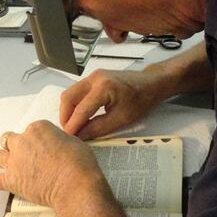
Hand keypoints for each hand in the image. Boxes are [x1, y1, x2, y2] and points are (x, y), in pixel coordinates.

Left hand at [0, 120, 122, 215]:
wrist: (75, 186)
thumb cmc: (79, 164)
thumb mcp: (73, 141)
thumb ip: (58, 139)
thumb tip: (57, 144)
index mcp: (38, 128)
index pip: (31, 129)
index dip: (36, 139)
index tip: (42, 146)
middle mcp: (23, 141)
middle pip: (10, 139)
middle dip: (17, 146)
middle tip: (26, 154)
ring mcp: (15, 161)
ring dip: (1, 159)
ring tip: (8, 164)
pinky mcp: (11, 180)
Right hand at [60, 42, 212, 139]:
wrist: (151, 83)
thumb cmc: (141, 101)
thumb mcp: (122, 119)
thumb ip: (98, 128)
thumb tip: (80, 137)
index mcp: (103, 88)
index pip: (81, 110)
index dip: (72, 126)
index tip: (68, 140)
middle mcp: (94, 78)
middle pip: (68, 98)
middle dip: (65, 117)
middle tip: (69, 133)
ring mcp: (92, 76)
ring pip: (70, 93)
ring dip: (68, 111)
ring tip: (74, 127)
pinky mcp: (93, 78)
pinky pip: (77, 91)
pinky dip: (74, 105)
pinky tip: (80, 117)